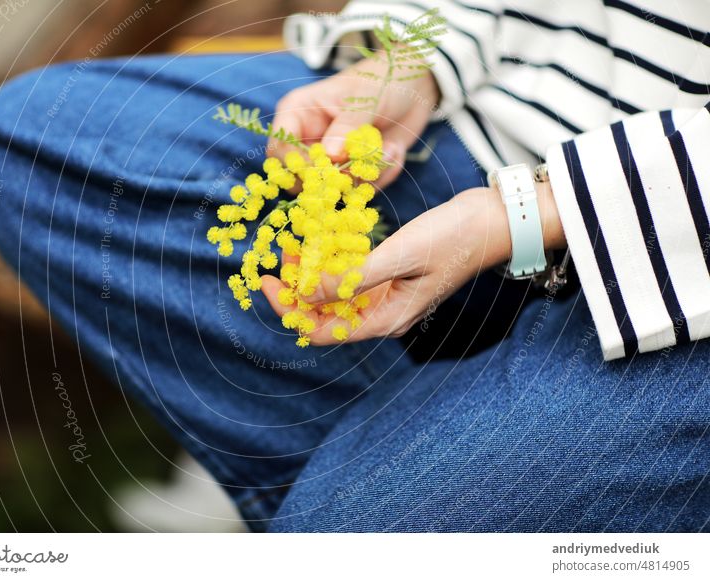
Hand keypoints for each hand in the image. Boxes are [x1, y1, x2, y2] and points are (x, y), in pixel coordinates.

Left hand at [261, 181, 565, 344]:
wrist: (493, 220)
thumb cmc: (452, 239)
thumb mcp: (398, 257)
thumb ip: (352, 279)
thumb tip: (307, 293)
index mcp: (386, 320)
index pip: (323, 330)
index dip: (289, 310)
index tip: (267, 281)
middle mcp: (384, 314)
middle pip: (326, 314)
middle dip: (296, 289)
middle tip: (278, 256)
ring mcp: (388, 296)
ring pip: (337, 294)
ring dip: (313, 273)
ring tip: (294, 244)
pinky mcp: (391, 276)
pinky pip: (352, 276)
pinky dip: (333, 262)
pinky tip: (320, 241)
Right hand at [268, 53, 440, 188]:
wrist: (413, 85)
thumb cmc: (381, 81)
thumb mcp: (364, 99)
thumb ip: (347, 128)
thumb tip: (330, 155)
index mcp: (298, 114)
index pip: (280, 150)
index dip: (299, 165)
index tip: (330, 167)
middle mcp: (309, 140)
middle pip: (300, 179)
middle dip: (335, 179)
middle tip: (362, 166)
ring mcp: (331, 159)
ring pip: (335, 189)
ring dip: (368, 174)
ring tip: (388, 148)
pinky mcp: (354, 172)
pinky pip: (361, 190)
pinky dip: (383, 174)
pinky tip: (393, 150)